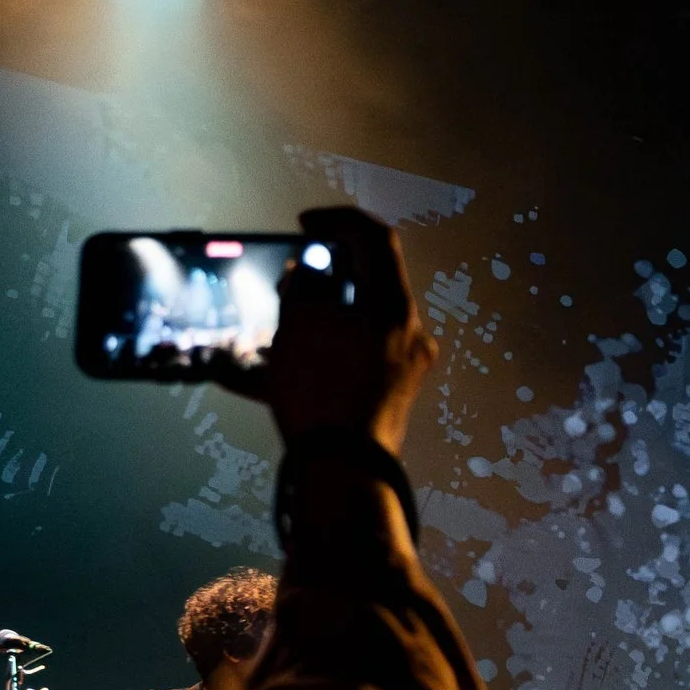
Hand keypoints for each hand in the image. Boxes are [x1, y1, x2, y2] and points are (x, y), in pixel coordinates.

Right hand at [216, 208, 437, 456]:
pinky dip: (321, 350)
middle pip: (370, 282)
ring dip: (319, 313)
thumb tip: (307, 272)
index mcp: (396, 308)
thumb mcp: (300, 323)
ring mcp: (405, 366)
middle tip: (290, 277)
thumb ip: (305, 285)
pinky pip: (354, 357)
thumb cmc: (321, 392)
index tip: (305, 224)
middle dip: (325, 272)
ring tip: (280, 324)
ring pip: (360, 320)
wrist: (343, 468)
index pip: (376, 239)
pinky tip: (279, 366)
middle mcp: (410, 333)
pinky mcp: (391, 393)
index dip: (338, 221)